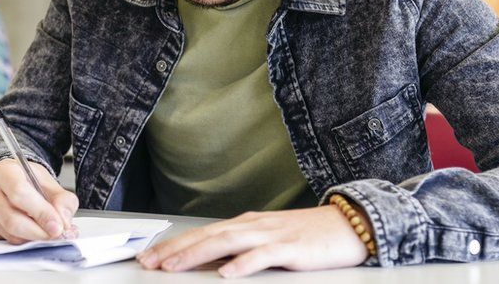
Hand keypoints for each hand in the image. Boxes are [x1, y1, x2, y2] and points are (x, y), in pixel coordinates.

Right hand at [0, 159, 77, 243]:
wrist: (7, 183)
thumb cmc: (27, 182)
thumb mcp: (48, 183)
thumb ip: (62, 200)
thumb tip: (63, 221)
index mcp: (4, 171)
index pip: (19, 193)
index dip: (41, 212)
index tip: (58, 226)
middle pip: (12, 219)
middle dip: (39, 231)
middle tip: (56, 234)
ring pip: (9, 233)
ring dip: (32, 237)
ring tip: (46, 231)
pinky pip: (3, 240)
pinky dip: (22, 240)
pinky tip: (29, 232)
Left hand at [136, 205, 369, 277]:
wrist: (350, 225)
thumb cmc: (309, 236)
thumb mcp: (270, 240)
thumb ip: (243, 248)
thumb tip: (213, 262)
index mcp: (246, 224)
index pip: (203, 234)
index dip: (174, 245)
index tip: (149, 256)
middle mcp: (253, 226)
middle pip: (207, 236)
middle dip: (175, 250)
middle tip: (148, 262)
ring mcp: (272, 235)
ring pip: (227, 243)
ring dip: (197, 254)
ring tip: (173, 266)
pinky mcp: (291, 248)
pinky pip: (263, 256)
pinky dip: (243, 264)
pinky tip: (227, 273)